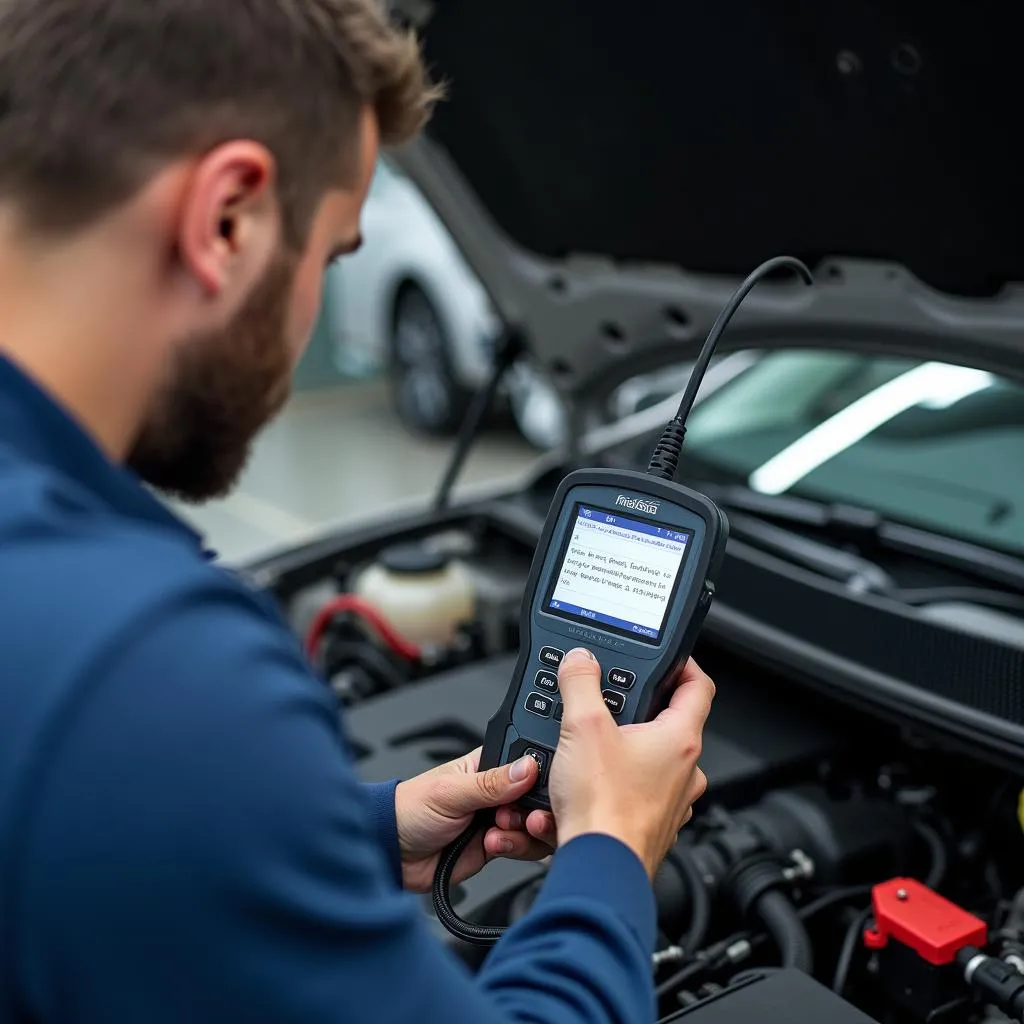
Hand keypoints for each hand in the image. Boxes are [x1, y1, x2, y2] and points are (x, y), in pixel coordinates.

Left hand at [393, 747, 556, 892]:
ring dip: (522, 832)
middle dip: (534, 811)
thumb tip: (527, 767)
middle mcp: (499, 792)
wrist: (393, 854)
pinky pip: (524, 849)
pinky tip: (491, 846)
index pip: (528, 765)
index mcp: (489, 766)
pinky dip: (515, 848)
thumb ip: (490, 783)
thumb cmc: (411, 809)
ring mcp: (499, 820)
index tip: (537, 789)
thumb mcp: (451, 791)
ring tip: (498, 832)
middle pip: (538, 799)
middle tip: (516, 816)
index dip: (539, 778)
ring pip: (535, 826)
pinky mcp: (498, 846)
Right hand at [547, 649, 713, 879]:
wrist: (599, 868)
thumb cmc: (604, 808)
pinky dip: (618, 785)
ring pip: (655, 762)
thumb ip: (581, 684)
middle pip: (672, 724)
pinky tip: (589, 786)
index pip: (698, 686)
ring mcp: (673, 802)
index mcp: (680, 739)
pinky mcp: (653, 826)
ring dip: (627, 751)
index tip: (669, 659)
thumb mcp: (583, 727)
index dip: (683, 665)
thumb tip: (581, 661)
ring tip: (592, 749)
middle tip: (612, 705)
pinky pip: (640, 794)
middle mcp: (686, 771)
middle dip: (640, 712)